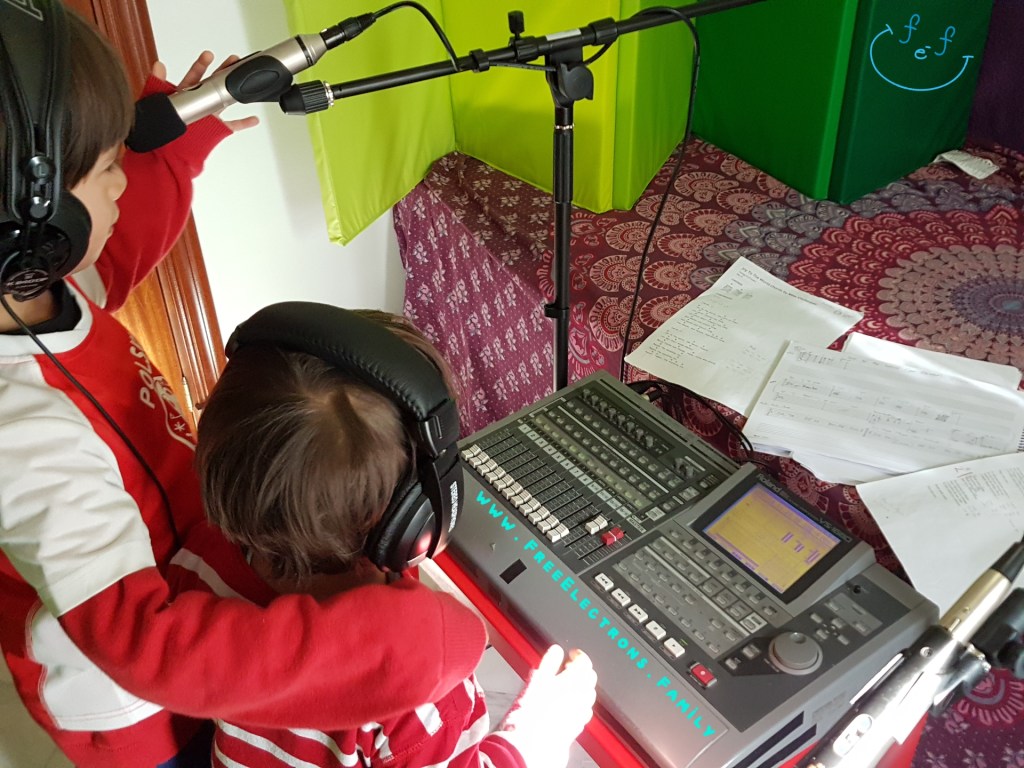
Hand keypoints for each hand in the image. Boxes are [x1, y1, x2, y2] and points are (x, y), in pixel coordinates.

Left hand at [151, 52, 259, 133]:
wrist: (165, 152)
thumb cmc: (160, 128)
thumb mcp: (155, 102)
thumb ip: (156, 83)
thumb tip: (158, 65)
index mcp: (185, 95)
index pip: (194, 76)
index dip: (201, 65)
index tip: (208, 56)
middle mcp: (199, 102)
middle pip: (213, 83)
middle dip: (223, 70)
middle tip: (232, 59)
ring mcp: (209, 115)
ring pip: (225, 99)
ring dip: (235, 88)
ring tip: (244, 76)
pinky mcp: (216, 129)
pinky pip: (233, 126)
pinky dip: (244, 123)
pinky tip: (254, 118)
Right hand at [494, 645, 596, 767]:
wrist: (528, 744)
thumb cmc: (528, 713)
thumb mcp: (536, 679)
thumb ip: (549, 662)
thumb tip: (556, 651)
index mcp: (573, 681)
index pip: (584, 662)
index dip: (578, 655)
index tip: (571, 654)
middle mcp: (581, 697)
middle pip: (590, 679)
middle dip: (582, 671)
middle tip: (569, 668)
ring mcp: (580, 714)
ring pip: (589, 696)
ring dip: (582, 687)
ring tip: (567, 686)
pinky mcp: (576, 728)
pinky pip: (584, 712)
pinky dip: (579, 704)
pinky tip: (568, 705)